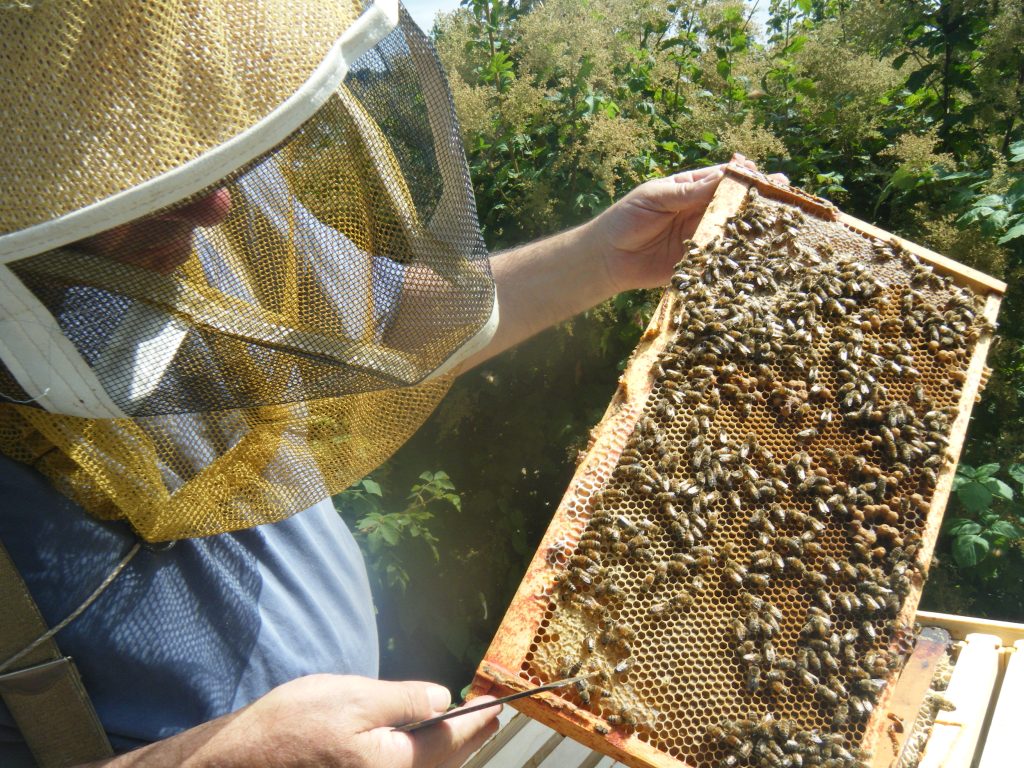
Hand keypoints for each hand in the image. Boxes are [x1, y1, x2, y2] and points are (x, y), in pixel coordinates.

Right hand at [89, 675, 500, 767]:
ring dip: (448, 755)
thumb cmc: (289, 728)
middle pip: (443, 767)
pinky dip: (421, 764)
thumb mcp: (350, 697)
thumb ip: (403, 700)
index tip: (497, 705)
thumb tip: (444, 699)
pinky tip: (422, 750)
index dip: (478, 722)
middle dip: (469, 741)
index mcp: (395, 767)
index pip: (452, 743)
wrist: (233, 766)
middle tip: (490, 719)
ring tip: (465, 732)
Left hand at [585, 153, 782, 292]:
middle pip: (738, 203)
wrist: (607, 258)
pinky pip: (723, 258)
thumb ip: (688, 192)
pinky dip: (741, 256)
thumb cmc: (626, 219)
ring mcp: (703, 237)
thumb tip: (725, 175)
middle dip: (762, 200)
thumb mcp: (655, 198)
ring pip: (736, 230)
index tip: (768, 177)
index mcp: (692, 189)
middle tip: (786, 197)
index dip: (748, 177)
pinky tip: (761, 254)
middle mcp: (702, 211)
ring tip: (783, 224)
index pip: (726, 178)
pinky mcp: (700, 262)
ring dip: (758, 227)